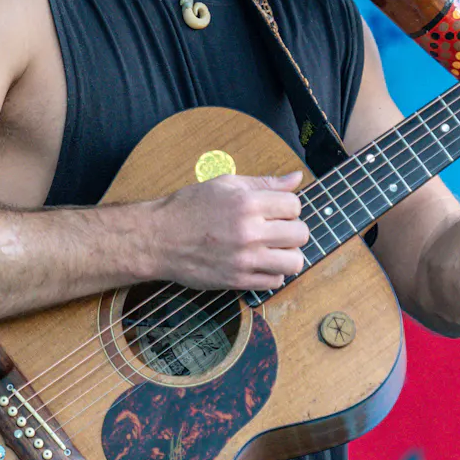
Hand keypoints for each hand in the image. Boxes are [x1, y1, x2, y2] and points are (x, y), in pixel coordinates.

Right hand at [146, 172, 310, 290]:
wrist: (159, 238)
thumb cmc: (189, 206)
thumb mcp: (225, 184)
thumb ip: (264, 182)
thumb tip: (296, 178)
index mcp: (247, 203)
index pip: (294, 205)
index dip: (288, 206)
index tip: (277, 210)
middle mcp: (249, 232)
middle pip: (301, 233)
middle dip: (293, 229)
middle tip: (278, 229)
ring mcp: (244, 259)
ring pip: (295, 262)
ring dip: (289, 254)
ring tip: (275, 248)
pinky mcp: (237, 281)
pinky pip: (275, 281)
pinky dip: (274, 272)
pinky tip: (261, 262)